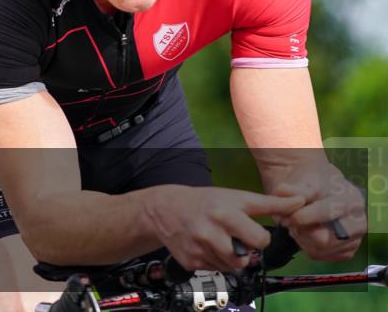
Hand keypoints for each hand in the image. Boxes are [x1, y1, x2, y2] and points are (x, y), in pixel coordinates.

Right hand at [143, 185, 304, 271]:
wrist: (165, 209)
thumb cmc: (206, 201)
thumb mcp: (236, 197)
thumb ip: (269, 204)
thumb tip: (300, 201)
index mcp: (225, 215)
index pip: (260, 240)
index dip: (259, 237)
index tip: (252, 231)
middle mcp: (210, 233)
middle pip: (245, 259)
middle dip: (245, 250)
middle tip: (236, 238)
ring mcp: (199, 249)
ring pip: (231, 267)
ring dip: (231, 257)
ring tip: (220, 240)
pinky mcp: (191, 262)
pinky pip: (215, 269)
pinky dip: (215, 260)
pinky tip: (206, 245)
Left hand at [271, 162, 366, 261]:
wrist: (317, 189)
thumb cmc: (310, 183)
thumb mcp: (302, 181)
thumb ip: (292, 189)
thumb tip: (281, 191)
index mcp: (352, 200)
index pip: (326, 215)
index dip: (302, 217)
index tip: (286, 215)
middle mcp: (359, 222)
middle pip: (324, 239)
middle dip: (301, 230)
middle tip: (289, 221)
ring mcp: (355, 239)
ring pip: (319, 249)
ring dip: (301, 238)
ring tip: (296, 224)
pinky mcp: (345, 251)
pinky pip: (318, 255)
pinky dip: (305, 245)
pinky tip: (303, 232)